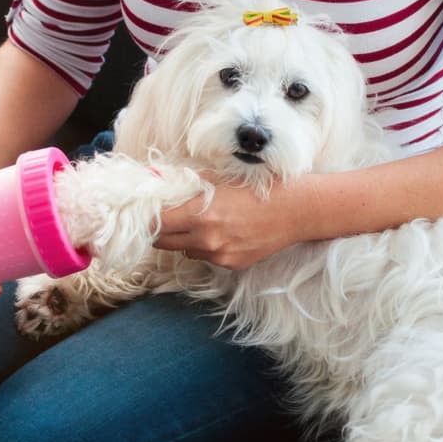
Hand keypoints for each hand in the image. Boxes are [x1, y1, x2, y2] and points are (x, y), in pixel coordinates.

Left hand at [153, 179, 304, 269]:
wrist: (295, 210)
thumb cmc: (257, 187)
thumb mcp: (220, 177)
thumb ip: (187, 181)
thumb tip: (158, 178)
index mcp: (200, 214)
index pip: (156, 224)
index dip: (149, 218)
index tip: (147, 212)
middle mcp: (206, 239)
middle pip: (163, 243)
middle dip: (160, 231)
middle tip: (165, 219)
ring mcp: (219, 255)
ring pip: (185, 251)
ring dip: (184, 240)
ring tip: (200, 223)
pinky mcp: (231, 264)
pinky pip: (206, 257)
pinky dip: (206, 247)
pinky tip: (222, 232)